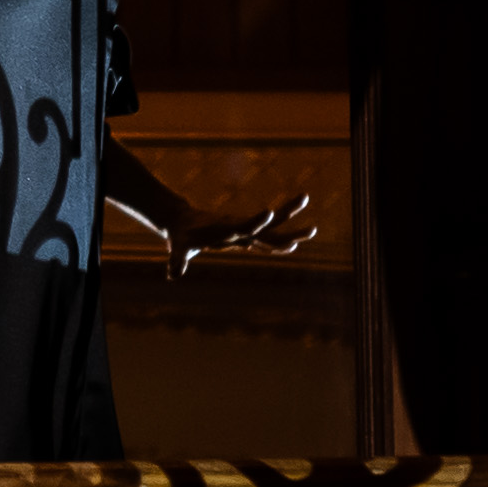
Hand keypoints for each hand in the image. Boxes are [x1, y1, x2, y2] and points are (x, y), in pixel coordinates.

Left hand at [157, 190, 317, 281]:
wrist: (182, 221)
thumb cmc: (181, 236)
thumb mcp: (178, 248)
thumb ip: (177, 261)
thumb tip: (172, 275)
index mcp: (226, 229)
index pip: (244, 226)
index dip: (255, 221)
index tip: (268, 211)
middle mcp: (239, 228)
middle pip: (268, 225)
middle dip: (287, 220)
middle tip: (310, 223)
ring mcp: (244, 231)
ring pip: (272, 229)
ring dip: (292, 228)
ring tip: (314, 228)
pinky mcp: (245, 235)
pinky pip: (267, 238)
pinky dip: (281, 240)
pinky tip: (296, 241)